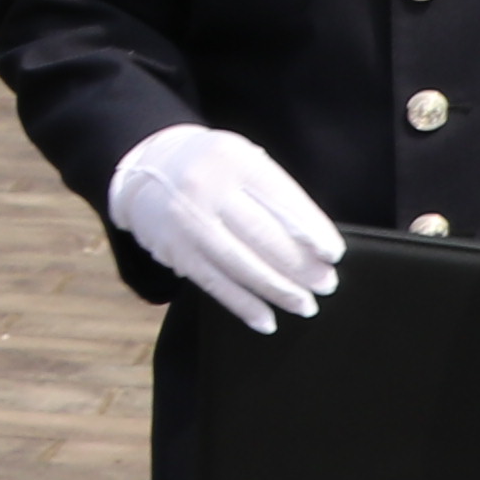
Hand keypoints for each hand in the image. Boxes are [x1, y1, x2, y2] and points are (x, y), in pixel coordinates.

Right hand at [109, 123, 344, 335]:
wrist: (146, 169)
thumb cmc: (213, 168)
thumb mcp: (243, 160)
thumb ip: (276, 194)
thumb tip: (315, 247)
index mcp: (232, 159)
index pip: (281, 200)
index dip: (312, 231)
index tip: (333, 255)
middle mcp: (205, 188)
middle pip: (262, 235)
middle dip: (300, 266)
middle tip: (326, 284)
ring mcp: (186, 222)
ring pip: (240, 264)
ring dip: (278, 291)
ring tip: (305, 304)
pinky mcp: (174, 250)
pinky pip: (214, 284)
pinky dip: (243, 306)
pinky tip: (267, 320)